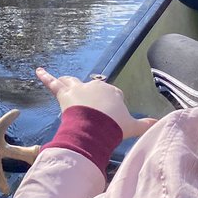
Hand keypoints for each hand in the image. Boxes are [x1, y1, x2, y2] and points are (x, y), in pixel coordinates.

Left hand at [35, 68, 153, 139]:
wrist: (97, 127)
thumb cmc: (114, 126)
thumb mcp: (132, 127)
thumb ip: (145, 124)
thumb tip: (159, 123)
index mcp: (113, 92)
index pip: (112, 95)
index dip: (110, 105)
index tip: (111, 116)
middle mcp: (96, 86)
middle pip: (92, 88)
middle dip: (90, 95)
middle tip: (89, 105)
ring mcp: (79, 89)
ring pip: (72, 82)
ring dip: (68, 82)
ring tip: (63, 81)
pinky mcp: (65, 94)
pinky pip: (53, 83)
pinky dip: (45, 77)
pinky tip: (38, 71)